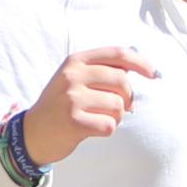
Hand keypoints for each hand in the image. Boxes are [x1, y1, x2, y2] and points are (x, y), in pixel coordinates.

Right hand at [21, 46, 158, 166]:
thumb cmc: (61, 105)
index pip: (117, 54)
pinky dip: (107, 130)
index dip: (141, 63)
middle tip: (120, 107)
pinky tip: (92, 129)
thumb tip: (141, 70)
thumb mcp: (74, 79)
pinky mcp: (74, 121)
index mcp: (75, 61)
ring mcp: (72, 98)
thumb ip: (102, 70)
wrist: (32, 132)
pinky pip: (110, 125)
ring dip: (116, 116)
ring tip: (100, 118)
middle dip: (128, 98)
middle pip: (122, 82)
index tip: (153, 74)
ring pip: (118, 106)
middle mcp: (73, 76)